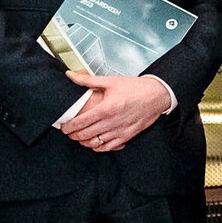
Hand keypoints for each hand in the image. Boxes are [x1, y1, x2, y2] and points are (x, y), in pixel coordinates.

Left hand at [58, 72, 172, 151]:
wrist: (157, 95)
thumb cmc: (135, 87)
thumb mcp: (111, 81)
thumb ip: (88, 80)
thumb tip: (70, 75)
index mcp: (106, 108)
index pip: (80, 123)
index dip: (68, 127)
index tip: (63, 126)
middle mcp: (112, 122)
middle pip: (85, 135)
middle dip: (73, 135)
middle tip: (69, 132)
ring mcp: (120, 131)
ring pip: (95, 143)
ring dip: (84, 142)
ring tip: (80, 137)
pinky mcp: (127, 136)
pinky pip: (108, 147)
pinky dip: (99, 147)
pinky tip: (96, 142)